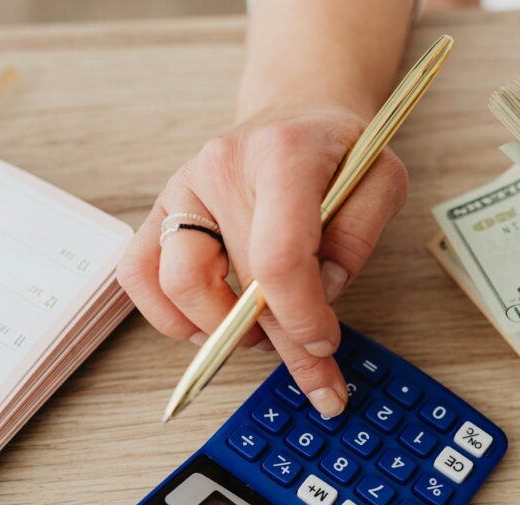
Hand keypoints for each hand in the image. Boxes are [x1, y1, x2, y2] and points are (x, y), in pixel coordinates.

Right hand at [117, 107, 407, 414]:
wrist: (297, 113)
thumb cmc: (338, 152)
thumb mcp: (381, 180)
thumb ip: (360, 236)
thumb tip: (321, 294)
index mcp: (282, 155)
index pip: (279, 254)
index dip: (301, 316)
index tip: (325, 344)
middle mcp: (221, 168)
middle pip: (238, 281)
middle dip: (282, 343)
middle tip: (317, 377)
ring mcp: (183, 189)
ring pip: (177, 285)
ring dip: (222, 330)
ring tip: (263, 334)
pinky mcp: (162, 211)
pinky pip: (138, 275)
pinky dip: (170, 316)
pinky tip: (212, 324)